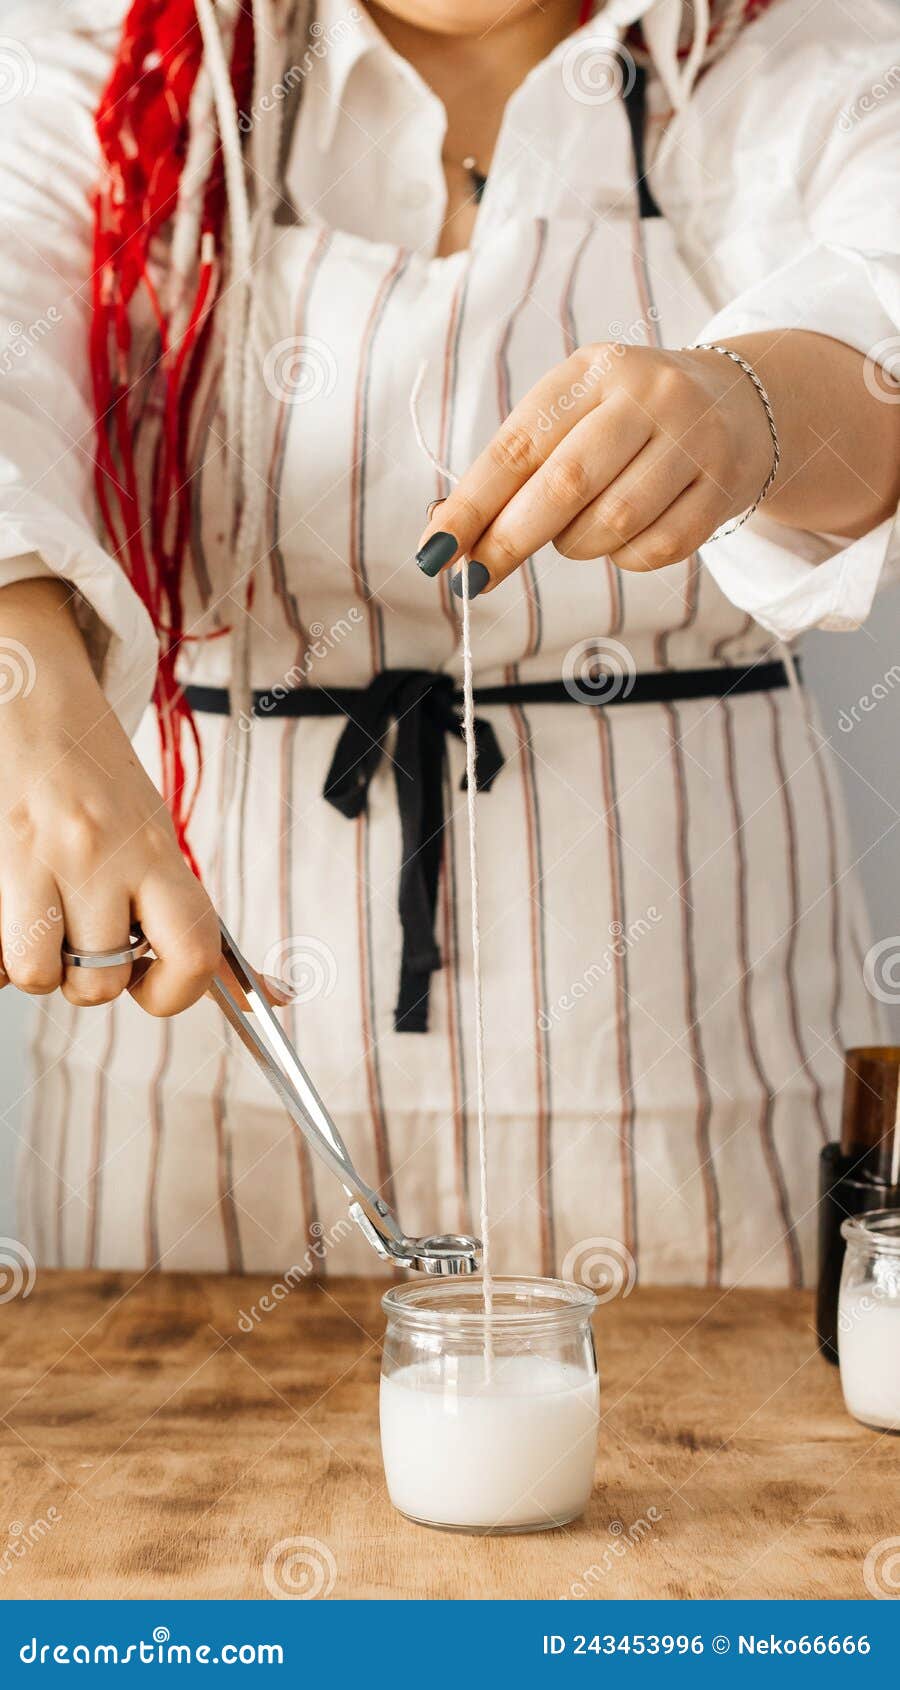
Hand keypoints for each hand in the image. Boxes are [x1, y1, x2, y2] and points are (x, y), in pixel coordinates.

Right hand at [0, 578, 220, 1013]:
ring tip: (40, 918)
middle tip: (82, 934)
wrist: (30, 695)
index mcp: (157, 849)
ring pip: (38, 977)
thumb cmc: (94, 777)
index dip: (175, 993)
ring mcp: (38, 856)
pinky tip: (9, 904)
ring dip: (36, 964)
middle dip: (89, 977)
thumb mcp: (154, 833)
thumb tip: (280, 993)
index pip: (196, 954)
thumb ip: (186, 911)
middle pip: (102, 983)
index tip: (151, 980)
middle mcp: (102, 853)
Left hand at [415, 341, 774, 587]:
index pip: (518, 446)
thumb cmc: (627, 422)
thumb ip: (515, 471)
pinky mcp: (722, 486)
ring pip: (610, 524)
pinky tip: (625, 537)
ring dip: (575, 546)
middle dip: (509, 542)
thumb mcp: (572, 418)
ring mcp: (693, 439)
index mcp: (592, 370)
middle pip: (564, 485)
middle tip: (475, 578)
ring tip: (577, 532)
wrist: (740, 405)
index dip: (471, 505)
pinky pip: (654, 549)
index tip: (433, 552)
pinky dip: (624, 558)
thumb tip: (446, 538)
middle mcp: (648, 394)